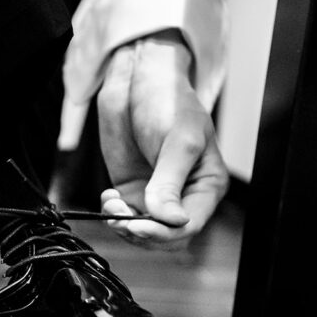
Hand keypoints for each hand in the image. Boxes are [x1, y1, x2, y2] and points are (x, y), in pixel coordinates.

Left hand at [95, 30, 228, 250]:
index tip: (140, 225)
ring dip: (124, 224)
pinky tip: (109, 196)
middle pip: (166, 236)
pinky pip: (124, 214)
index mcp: (206, 185)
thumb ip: (171, 183)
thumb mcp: (177, 141)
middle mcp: (183, 194)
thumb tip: (172, 220)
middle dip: (143, 233)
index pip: (189, 225)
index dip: (164, 231)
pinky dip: (113, 213)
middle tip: (122, 220)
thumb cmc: (169, 101)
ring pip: (143, 230)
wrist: (139, 80)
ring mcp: (156, 193)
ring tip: (113, 204)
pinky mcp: (133, 188)